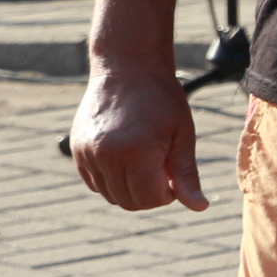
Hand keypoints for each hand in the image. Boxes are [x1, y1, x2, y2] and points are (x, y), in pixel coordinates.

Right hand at [70, 62, 207, 211]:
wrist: (127, 68)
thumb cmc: (161, 99)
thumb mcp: (182, 135)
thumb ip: (187, 174)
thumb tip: (199, 208)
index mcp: (135, 151)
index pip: (150, 198)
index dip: (168, 193)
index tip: (174, 173)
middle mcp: (105, 155)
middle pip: (129, 202)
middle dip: (150, 194)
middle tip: (162, 168)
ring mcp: (86, 153)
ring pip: (110, 195)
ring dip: (130, 188)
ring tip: (145, 160)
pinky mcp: (76, 149)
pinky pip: (95, 183)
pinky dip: (112, 180)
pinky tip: (126, 158)